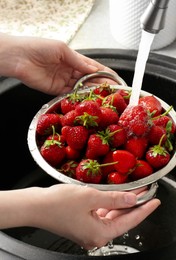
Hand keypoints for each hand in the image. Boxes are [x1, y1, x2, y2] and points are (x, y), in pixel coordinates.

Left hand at [0, 33, 115, 95]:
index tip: (115, 78)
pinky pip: (71, 95)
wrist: (20, 58)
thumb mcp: (63, 49)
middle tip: (112, 90)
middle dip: (101, 84)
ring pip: (82, 88)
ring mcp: (64, 80)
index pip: (92, 67)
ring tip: (103, 96)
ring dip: (92, 91)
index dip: (104, 72)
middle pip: (89, 79)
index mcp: (73, 58)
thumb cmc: (39, 47)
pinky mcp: (56, 90)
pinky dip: (79, 97)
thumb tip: (94, 70)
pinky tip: (88, 99)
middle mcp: (70, 70)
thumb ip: (79, 61)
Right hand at [30, 184, 159, 249]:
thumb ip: (114, 199)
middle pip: (121, 220)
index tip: (155, 202)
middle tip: (145, 193)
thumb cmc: (58, 204)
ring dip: (121, 204)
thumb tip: (131, 199)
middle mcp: (94, 236)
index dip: (144, 210)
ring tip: (132, 192)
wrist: (36, 205)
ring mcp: (87, 231)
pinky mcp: (82, 223)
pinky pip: (101, 215)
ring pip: (111, 217)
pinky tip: (113, 196)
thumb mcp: (91, 197)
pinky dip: (109, 205)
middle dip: (133, 205)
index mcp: (99, 234)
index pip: (129, 222)